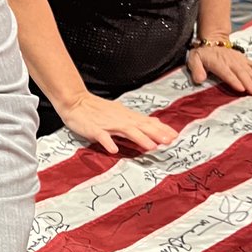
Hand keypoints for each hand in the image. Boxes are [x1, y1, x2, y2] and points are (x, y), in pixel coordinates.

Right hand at [55, 90, 176, 153]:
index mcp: (126, 116)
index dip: (162, 129)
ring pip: (127, 131)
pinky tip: (114, 150)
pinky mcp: (94, 129)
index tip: (175, 136)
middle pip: (141, 126)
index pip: (148, 122)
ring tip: (151, 146)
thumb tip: (154, 123)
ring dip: (140, 138)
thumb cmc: (96, 109)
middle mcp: (120, 119)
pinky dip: (108, 142)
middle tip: (170, 141)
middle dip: (156, 134)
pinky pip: (102, 136)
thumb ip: (135, 120)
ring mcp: (108, 124)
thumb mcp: (119, 112)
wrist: (76, 102)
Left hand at [186, 45, 251, 94]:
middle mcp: (230, 61)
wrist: (213, 40)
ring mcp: (239, 60)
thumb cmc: (202, 53)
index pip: (226, 73)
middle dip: (249, 82)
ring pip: (250, 70)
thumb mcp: (194, 59)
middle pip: (241, 73)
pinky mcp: (245, 60)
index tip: (241, 89)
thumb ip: (196, 69)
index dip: (234, 80)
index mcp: (218, 63)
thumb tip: (199, 80)